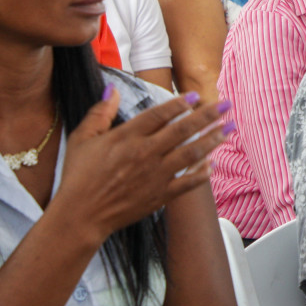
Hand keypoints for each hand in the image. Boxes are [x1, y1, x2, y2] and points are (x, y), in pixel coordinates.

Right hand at [50, 89, 230, 245]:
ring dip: (212, 141)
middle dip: (207, 116)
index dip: (179, 103)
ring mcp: (155, 176)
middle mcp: (145, 154)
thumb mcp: (81, 139)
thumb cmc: (78, 177)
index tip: (195, 96)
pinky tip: (213, 165)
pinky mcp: (160, 196)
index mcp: (127, 137)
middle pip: (182, 130)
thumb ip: (99, 113)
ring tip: (228, 130)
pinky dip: (202, 174)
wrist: (81, 216)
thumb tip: (112, 89)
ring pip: (191, 154)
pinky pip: (188, 184)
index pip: (160, 114)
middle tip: (226, 105)